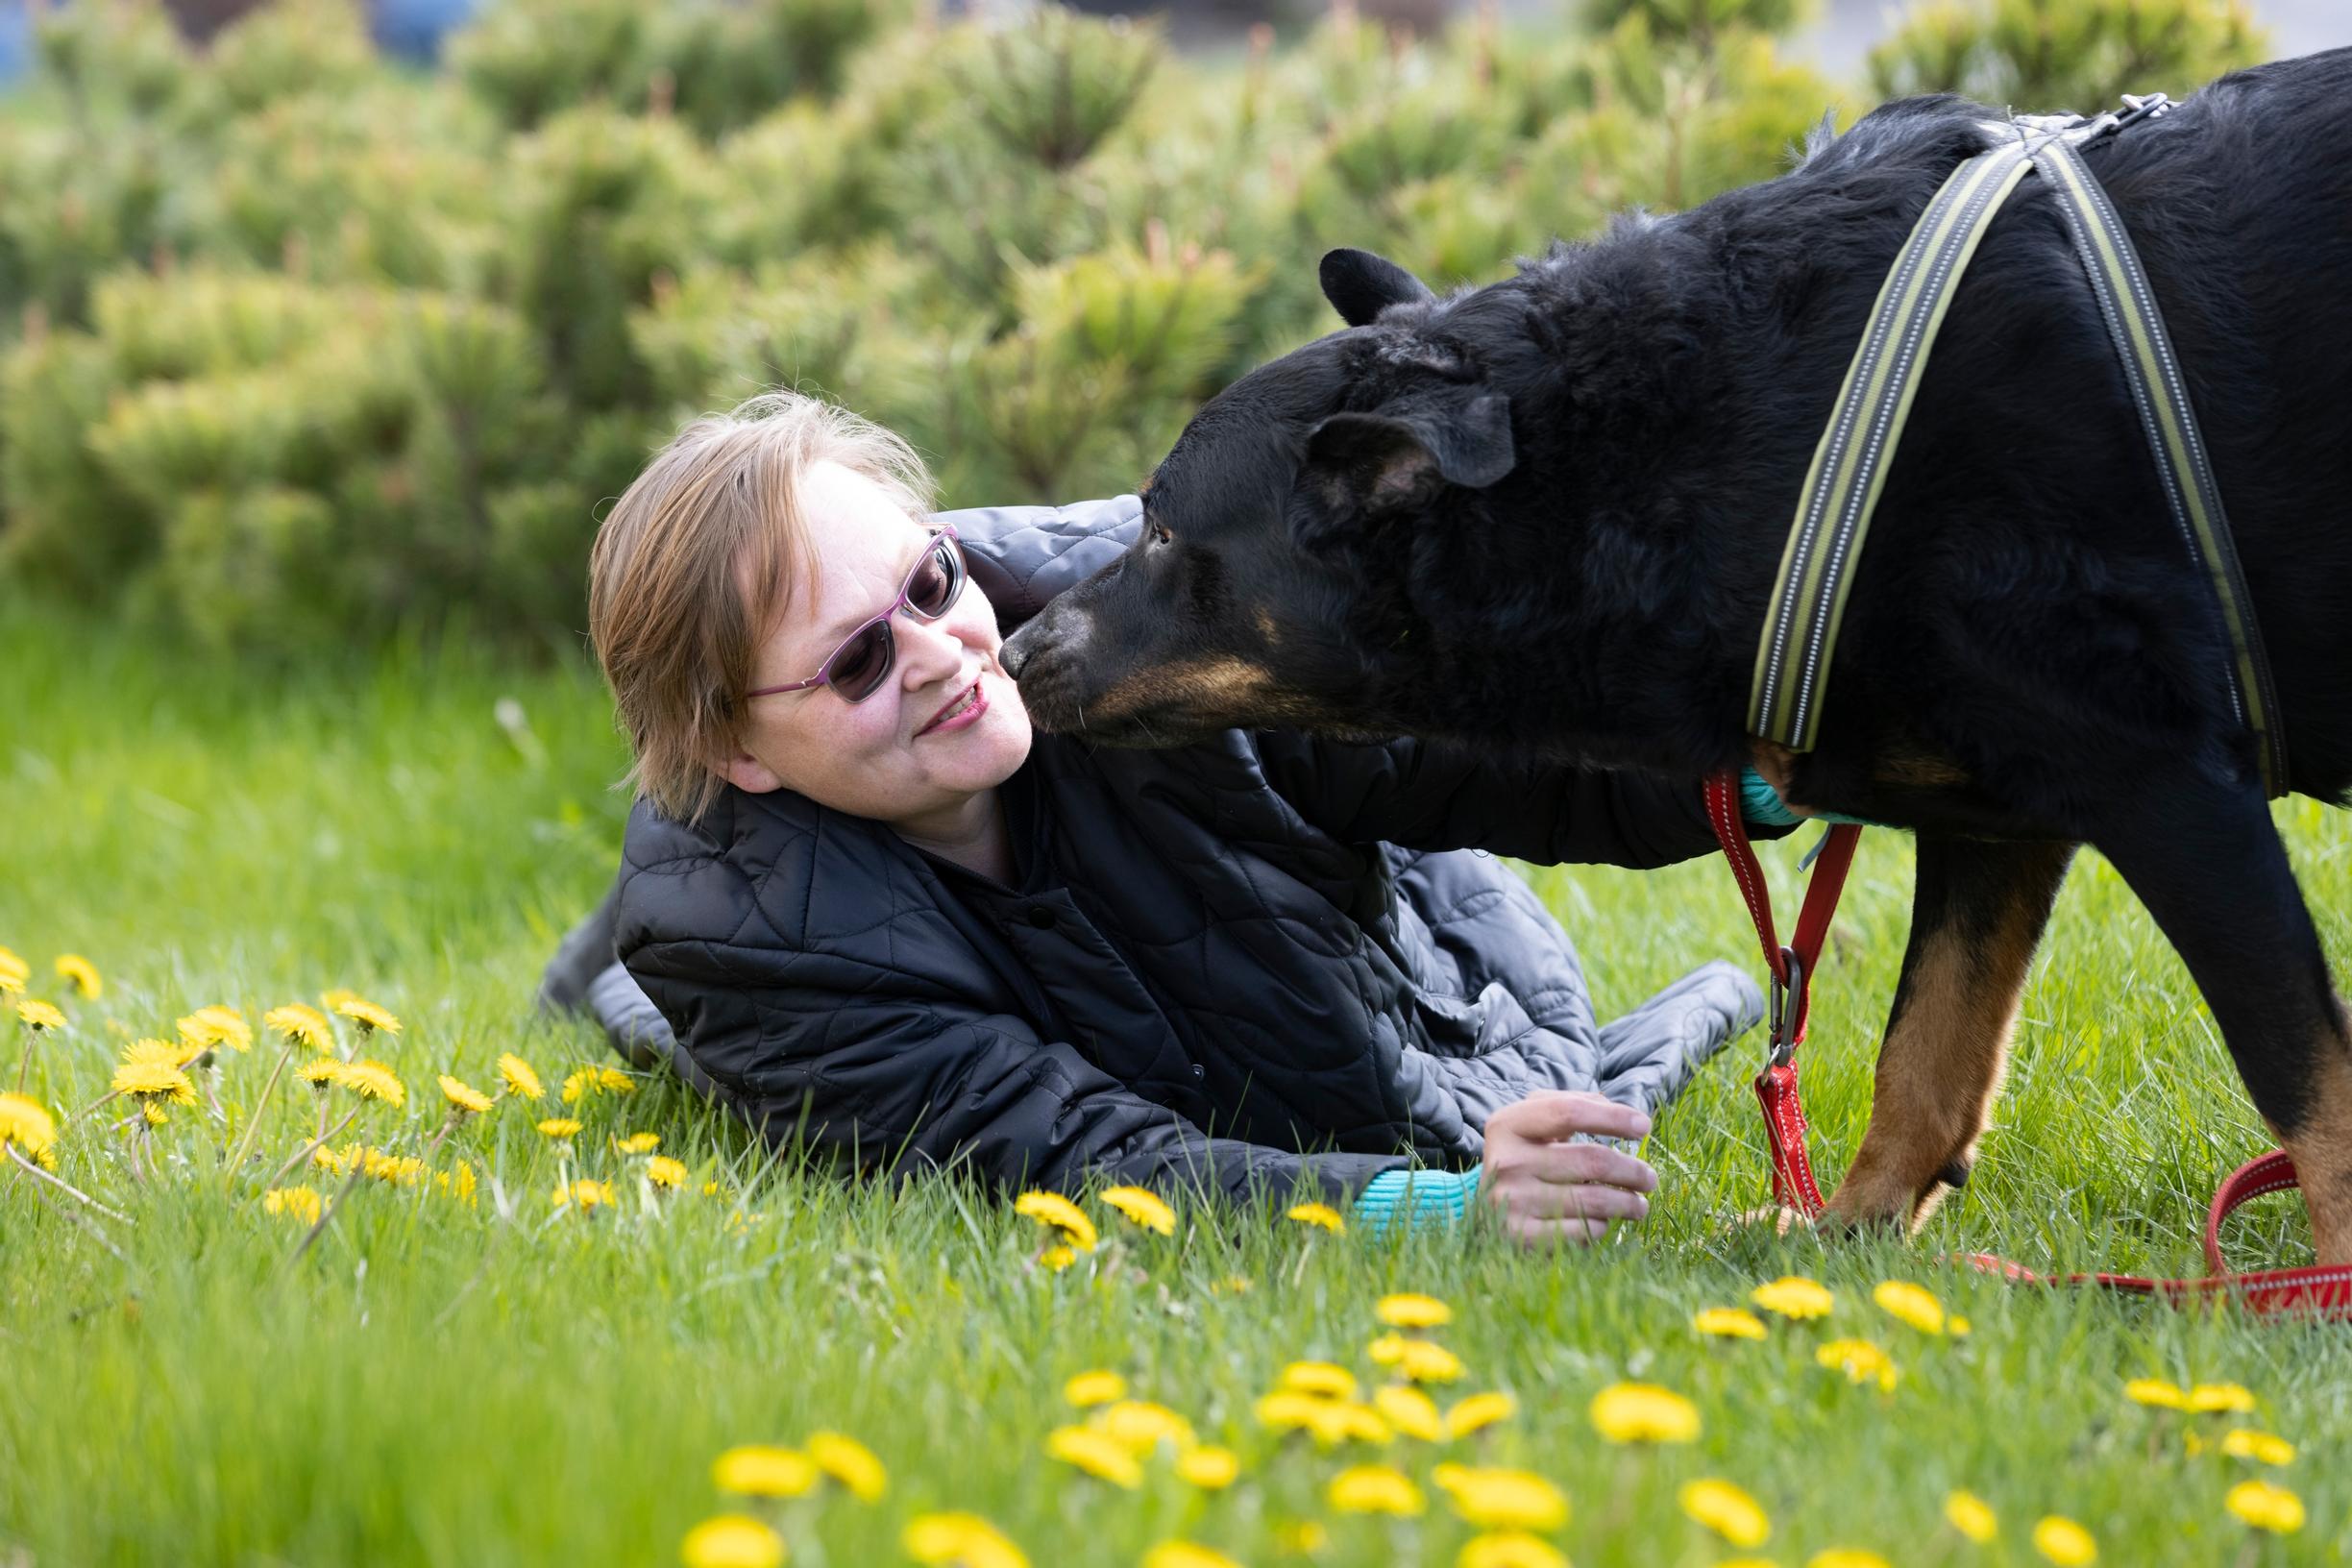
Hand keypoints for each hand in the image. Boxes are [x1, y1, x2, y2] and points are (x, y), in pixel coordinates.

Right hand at [1479, 1091, 1657, 1248]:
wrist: (1481, 1213)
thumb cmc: (1524, 1160)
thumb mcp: (1534, 1124)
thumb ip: (1572, 1104)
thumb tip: (1615, 1107)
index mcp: (1507, 1124)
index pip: (1568, 1112)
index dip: (1613, 1117)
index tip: (1644, 1126)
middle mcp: (1505, 1161)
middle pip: (1591, 1159)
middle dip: (1632, 1170)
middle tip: (1649, 1178)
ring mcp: (1511, 1201)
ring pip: (1595, 1199)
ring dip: (1629, 1203)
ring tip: (1640, 1204)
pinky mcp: (1520, 1237)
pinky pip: (1584, 1231)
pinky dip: (1604, 1227)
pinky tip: (1605, 1223)